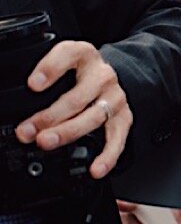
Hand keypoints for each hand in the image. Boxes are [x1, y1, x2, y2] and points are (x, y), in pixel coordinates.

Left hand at [14, 40, 130, 177]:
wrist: (107, 77)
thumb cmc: (77, 73)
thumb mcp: (60, 63)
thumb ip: (41, 75)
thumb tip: (14, 99)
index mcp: (84, 55)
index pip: (69, 55)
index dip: (51, 69)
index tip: (32, 85)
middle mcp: (102, 76)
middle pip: (77, 97)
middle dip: (49, 116)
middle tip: (27, 131)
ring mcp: (115, 98)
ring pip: (93, 117)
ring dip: (68, 132)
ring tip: (46, 142)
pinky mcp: (124, 118)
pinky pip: (117, 139)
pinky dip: (107, 156)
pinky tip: (95, 168)